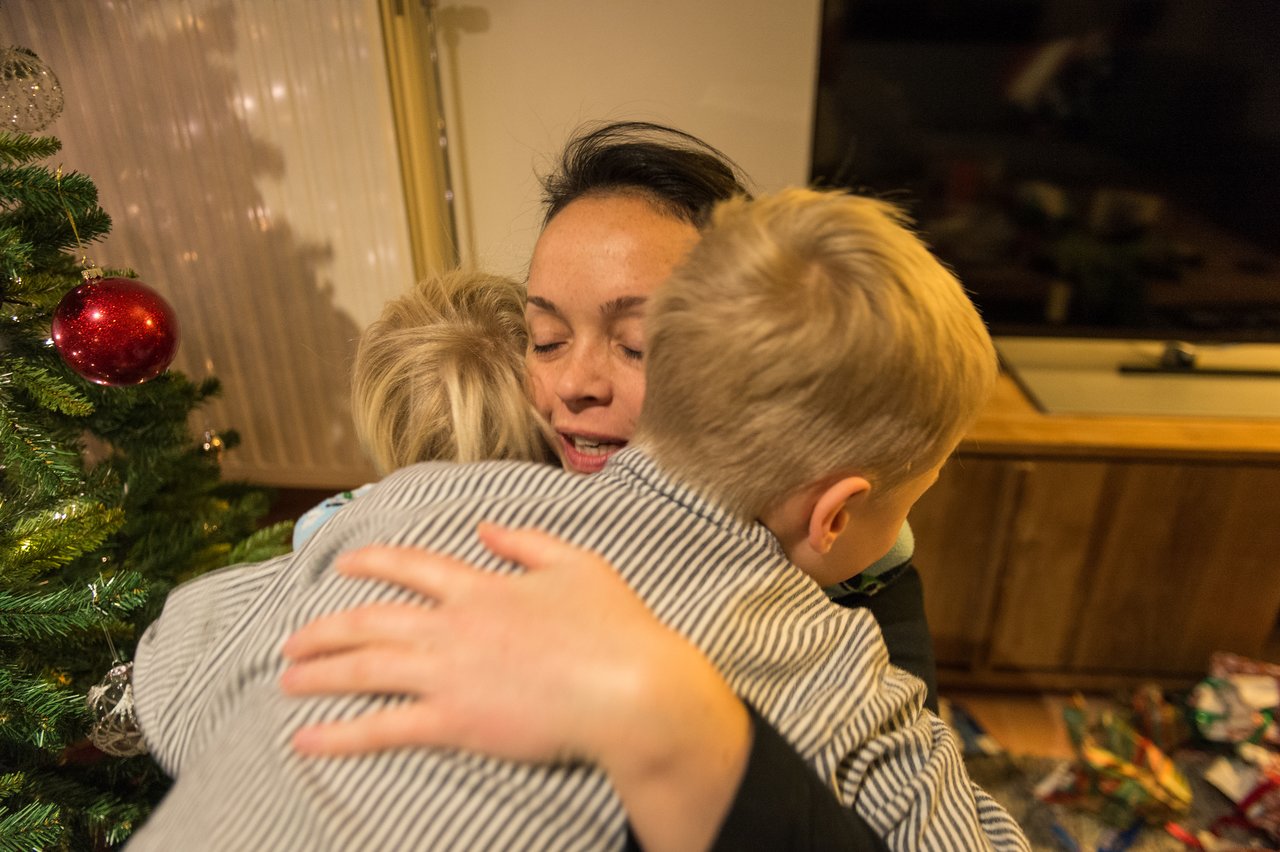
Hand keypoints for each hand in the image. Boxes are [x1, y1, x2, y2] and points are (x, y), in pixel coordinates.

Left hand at [280, 523, 749, 850]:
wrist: (631, 689)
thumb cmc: (615, 627)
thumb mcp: (577, 564)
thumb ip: (526, 542)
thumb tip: (485, 526)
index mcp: (482, 585)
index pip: (410, 566)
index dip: (371, 562)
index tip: (342, 565)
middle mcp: (453, 625)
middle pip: (369, 620)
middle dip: (324, 629)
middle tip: (291, 640)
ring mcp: (448, 673)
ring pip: (364, 668)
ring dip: (318, 674)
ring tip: (286, 679)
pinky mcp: (454, 721)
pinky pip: (382, 728)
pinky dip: (338, 735)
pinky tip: (304, 740)